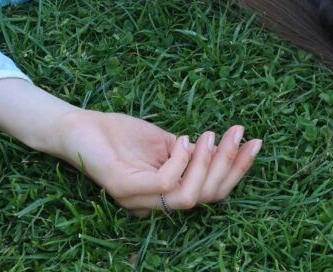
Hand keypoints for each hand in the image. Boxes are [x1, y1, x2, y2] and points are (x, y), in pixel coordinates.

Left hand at [52, 110, 261, 216]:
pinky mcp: (122, 188)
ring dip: (208, 164)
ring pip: (188, 197)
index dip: (236, 171)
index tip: (254, 142)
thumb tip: (220, 148)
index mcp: (165, 195)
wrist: (78, 127)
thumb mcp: (163, 142)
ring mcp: (137, 199)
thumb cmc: (119, 135)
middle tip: (241, 134)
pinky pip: (163, 184)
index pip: (210, 194)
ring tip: (211, 135)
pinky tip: (184, 139)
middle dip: (230, 166)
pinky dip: (180, 162)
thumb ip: (189, 152)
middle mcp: (153, 204)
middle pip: (206, 198)